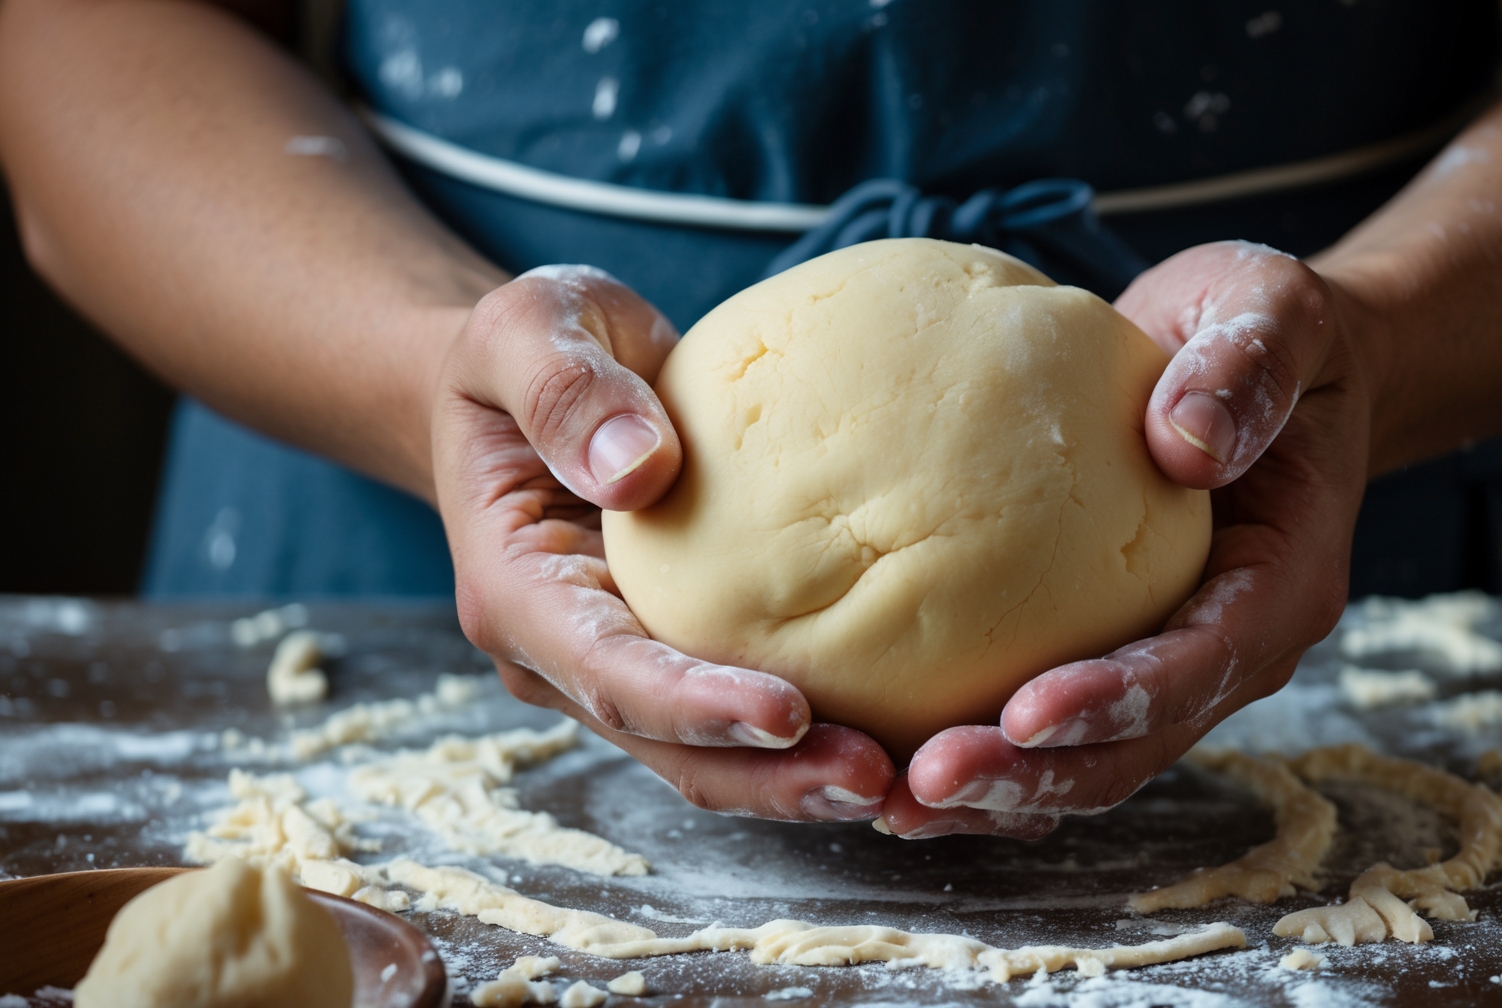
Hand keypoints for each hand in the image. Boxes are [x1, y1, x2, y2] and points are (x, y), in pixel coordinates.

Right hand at [432, 266, 895, 820]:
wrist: (534, 382)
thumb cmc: (530, 348)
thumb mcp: (526, 325)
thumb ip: (564, 387)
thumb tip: (638, 469)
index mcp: (517, 588)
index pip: (608, 673)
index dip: (694, 704)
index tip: (787, 711)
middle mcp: (562, 654)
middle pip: (668, 746)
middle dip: (768, 774)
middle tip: (877, 779)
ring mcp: (617, 665)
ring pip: (707, 757)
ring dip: (797, 779)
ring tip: (898, 779)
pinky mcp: (674, 651)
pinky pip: (739, 717)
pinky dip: (807, 740)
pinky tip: (893, 738)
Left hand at [878, 241, 1373, 838]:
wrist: (1265, 360)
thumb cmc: (1268, 335)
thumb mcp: (1273, 313)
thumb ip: (1247, 367)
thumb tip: (1185, 438)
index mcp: (1280, 581)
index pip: (1201, 664)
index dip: (1119, 702)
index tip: (1026, 712)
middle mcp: (1228, 645)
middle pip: (1132, 746)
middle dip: (1032, 776)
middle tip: (922, 784)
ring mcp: (1168, 658)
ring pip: (1085, 757)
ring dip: (994, 788)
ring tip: (889, 801)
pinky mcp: (1108, 644)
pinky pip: (1046, 717)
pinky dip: (979, 744)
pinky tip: (886, 749)